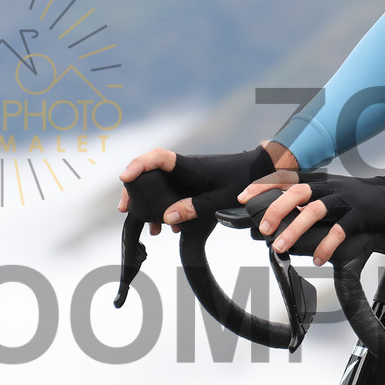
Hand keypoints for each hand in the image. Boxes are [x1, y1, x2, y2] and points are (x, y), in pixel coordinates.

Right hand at [117, 144, 276, 230]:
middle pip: (150, 171)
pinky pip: (171, 192)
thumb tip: (167, 217)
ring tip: (149, 227)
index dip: (139, 164)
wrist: (258, 171)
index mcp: (190, 166)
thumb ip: (195, 208)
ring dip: (149, 203)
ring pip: (159, 185)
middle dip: (134, 189)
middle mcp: (184, 168)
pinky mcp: (191, 183)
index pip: (159, 157)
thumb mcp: (221, 198)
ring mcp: (186, 175)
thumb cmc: (243, 180)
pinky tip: (167, 227)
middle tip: (126, 209)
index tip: (125, 177)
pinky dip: (165, 208)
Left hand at [241, 171, 384, 266]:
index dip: (264, 186)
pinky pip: (341, 229)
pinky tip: (318, 258)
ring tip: (281, 247)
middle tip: (264, 229)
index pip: (287, 178)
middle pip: (297, 191)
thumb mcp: (333, 191)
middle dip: (276, 209)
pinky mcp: (361, 214)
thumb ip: (310, 198)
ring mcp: (347, 199)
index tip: (244, 197)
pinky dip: (327, 244)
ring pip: (316, 209)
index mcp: (321, 180)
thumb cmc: (361, 198)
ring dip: (295, 229)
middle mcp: (331, 187)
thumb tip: (281, 213)